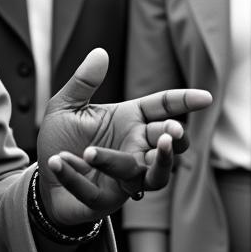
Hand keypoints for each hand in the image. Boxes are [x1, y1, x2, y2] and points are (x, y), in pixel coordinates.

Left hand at [36, 48, 211, 226]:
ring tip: (94, 152)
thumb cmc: (62, 138)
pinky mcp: (102, 199)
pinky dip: (76, 176)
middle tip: (168, 133)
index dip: (183, 103)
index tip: (205, 98)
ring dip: (127, 164)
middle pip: (166, 145)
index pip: (162, 109)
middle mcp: (133, 149)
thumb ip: (83, 82)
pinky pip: (95, 191)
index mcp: (128, 121)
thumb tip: (100, 52)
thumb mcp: (66, 105)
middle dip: (171, 140)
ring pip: (145, 176)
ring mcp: (123, 177)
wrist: (46, 177)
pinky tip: (58, 161)